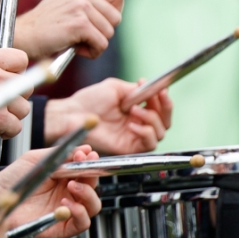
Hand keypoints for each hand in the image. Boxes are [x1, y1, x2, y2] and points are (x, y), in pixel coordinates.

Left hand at [0, 144, 101, 237]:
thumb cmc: (12, 179)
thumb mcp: (37, 160)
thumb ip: (60, 154)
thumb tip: (83, 148)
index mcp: (64, 179)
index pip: (87, 172)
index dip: (91, 163)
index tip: (88, 154)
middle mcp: (67, 195)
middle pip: (93, 189)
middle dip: (90, 176)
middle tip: (81, 167)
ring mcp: (65, 212)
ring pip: (93, 206)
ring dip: (87, 194)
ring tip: (72, 185)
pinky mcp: (61, 228)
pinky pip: (81, 224)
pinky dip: (80, 213)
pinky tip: (66, 203)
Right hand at [12, 0, 124, 60]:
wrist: (23, 36)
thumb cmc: (44, 24)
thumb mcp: (66, 2)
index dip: (115, 11)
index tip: (102, 22)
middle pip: (116, 17)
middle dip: (104, 31)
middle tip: (84, 36)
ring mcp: (81, 7)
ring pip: (109, 33)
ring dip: (95, 44)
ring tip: (76, 42)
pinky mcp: (79, 25)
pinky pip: (101, 45)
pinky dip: (91, 53)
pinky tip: (75, 49)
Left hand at [44, 78, 168, 154]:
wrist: (73, 115)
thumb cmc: (88, 101)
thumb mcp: (115, 88)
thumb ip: (135, 89)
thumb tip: (150, 89)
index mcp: (136, 109)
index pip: (160, 107)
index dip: (163, 99)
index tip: (160, 89)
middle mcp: (137, 123)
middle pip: (165, 121)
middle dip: (164, 108)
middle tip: (155, 97)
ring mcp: (133, 136)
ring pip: (159, 133)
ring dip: (151, 118)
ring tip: (134, 110)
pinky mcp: (128, 148)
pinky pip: (149, 144)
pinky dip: (145, 133)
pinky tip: (132, 124)